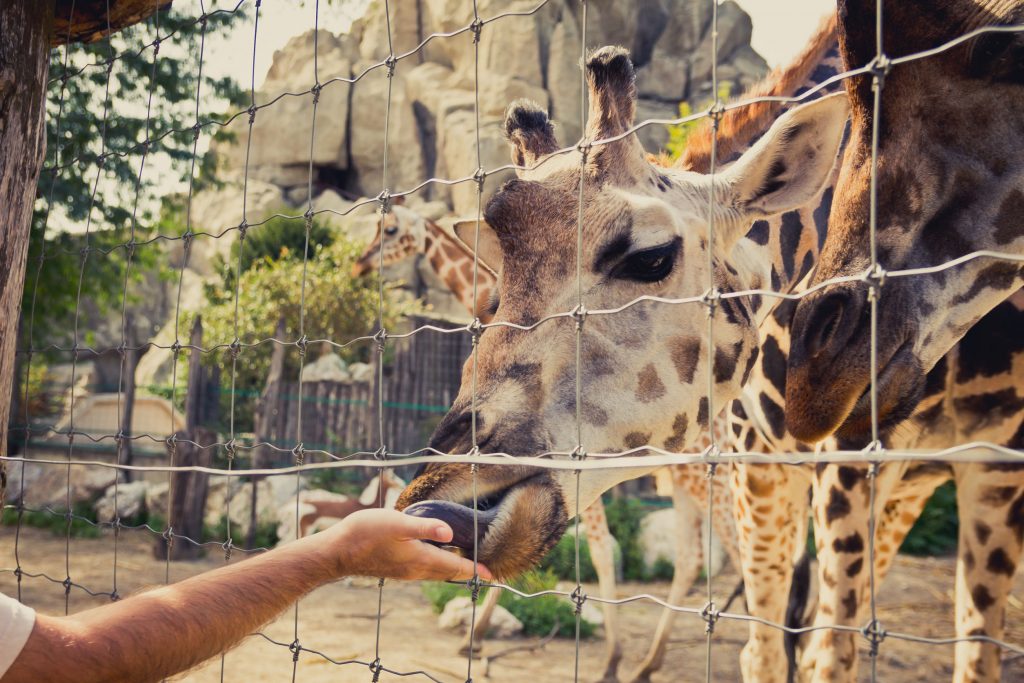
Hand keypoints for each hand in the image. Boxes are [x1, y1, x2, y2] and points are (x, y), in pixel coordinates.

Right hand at [314, 508, 491, 581]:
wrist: (337, 552)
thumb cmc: (365, 534)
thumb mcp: (396, 523)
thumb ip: (423, 527)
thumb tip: (449, 532)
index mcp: (420, 560)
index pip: (455, 567)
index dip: (475, 570)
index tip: (493, 575)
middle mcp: (415, 570)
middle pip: (449, 573)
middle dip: (468, 571)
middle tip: (486, 571)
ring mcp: (405, 571)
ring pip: (437, 572)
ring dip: (453, 569)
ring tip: (466, 562)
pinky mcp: (395, 568)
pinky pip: (425, 569)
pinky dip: (438, 565)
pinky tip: (437, 555)